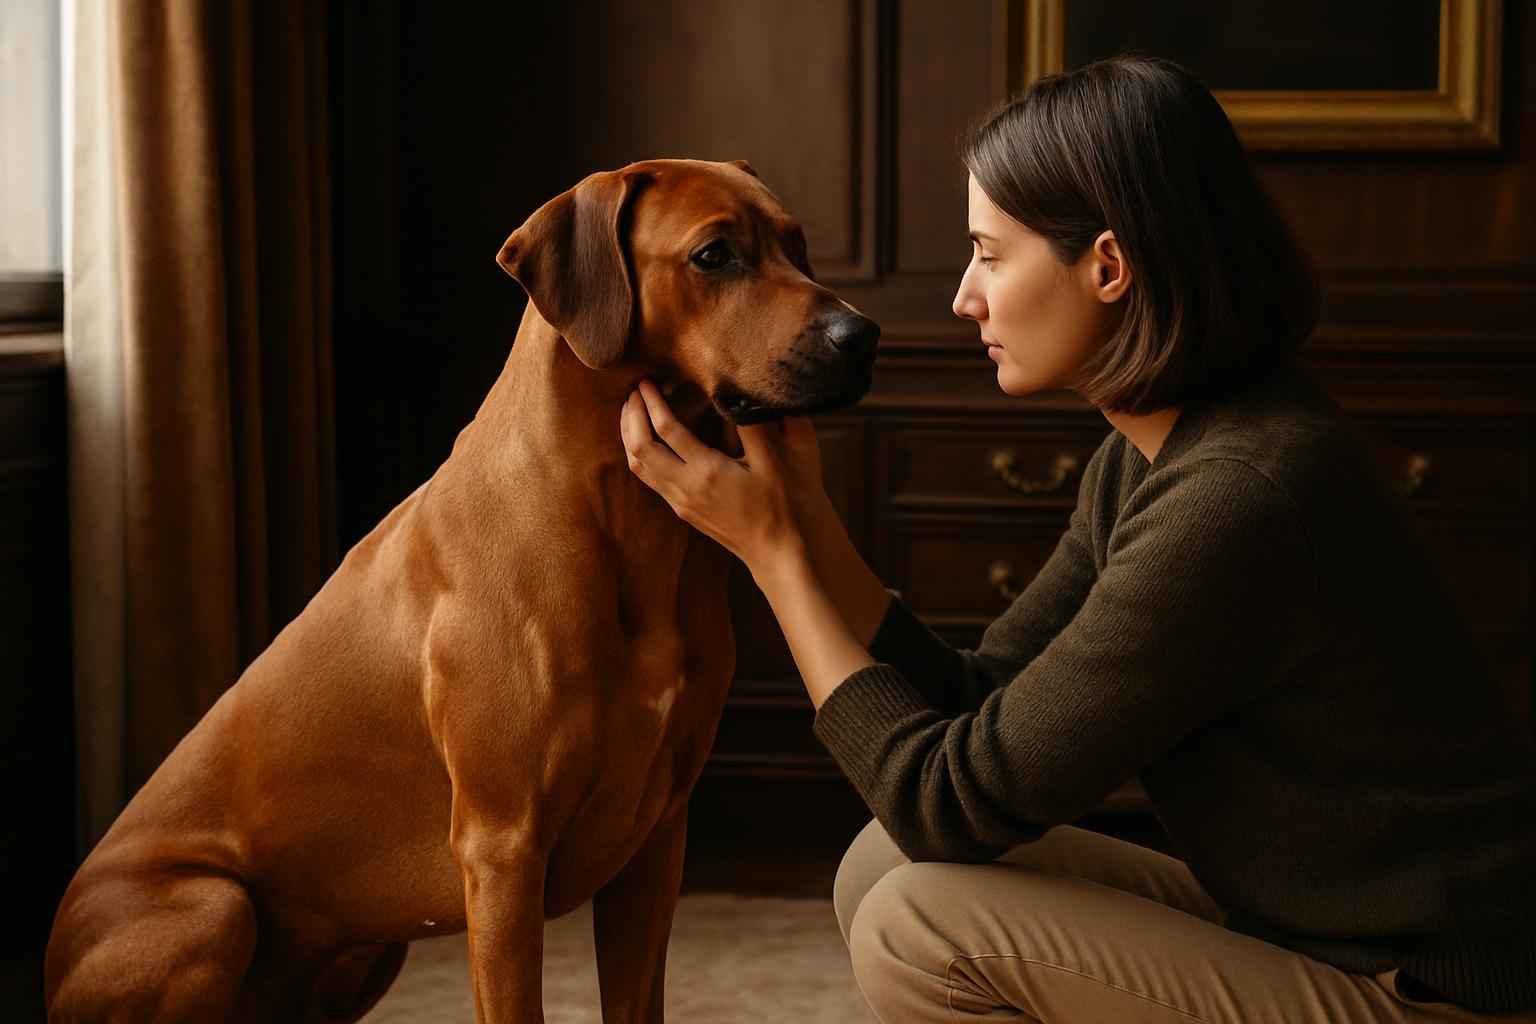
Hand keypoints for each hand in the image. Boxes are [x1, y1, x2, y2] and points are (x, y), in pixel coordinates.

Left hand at [619, 379, 821, 573]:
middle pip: (640, 448)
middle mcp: (688, 489)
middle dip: (632, 415)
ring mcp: (683, 503)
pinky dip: (640, 454)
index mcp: (709, 471)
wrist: (783, 552)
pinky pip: (651, 480)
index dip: (652, 401)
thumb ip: (756, 423)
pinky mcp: (685, 511)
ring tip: (633, 410)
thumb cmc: (789, 504)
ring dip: (629, 436)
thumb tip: (734, 391)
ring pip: (638, 467)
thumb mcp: (781, 458)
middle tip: (635, 390)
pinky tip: (647, 440)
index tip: (647, 380)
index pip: (667, 429)